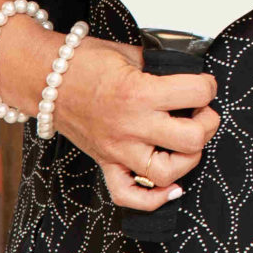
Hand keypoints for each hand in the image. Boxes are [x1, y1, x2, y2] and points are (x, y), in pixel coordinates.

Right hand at [6, 29, 220, 212]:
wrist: (44, 79)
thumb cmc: (84, 62)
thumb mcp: (130, 53)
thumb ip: (161, 67)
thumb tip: (188, 75)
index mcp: (139, 93)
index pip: (197, 94)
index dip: (208, 86)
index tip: (203, 84)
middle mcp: (130, 126)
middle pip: (192, 140)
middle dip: (207, 124)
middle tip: (201, 112)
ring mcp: (117, 150)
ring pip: (168, 174)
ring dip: (189, 159)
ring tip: (187, 140)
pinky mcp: (106, 163)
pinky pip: (129, 196)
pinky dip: (154, 199)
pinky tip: (172, 187)